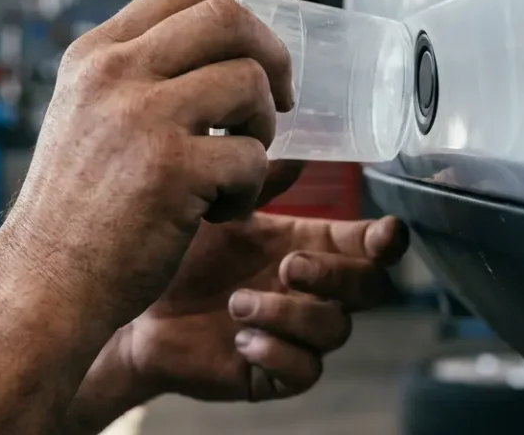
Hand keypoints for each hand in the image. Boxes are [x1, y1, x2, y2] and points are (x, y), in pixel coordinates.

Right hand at [0, 0, 295, 334]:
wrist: (44, 286)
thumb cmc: (75, 214)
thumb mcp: (86, 118)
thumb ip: (136, 79)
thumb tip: (221, 52)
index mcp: (94, 56)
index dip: (237, 17)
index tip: (248, 59)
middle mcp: (114, 74)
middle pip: (226, 18)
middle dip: (270, 57)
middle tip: (276, 102)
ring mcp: (141, 118)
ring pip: (249, 83)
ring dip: (262, 130)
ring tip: (234, 170)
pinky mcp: (170, 170)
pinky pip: (252, 156)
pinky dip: (249, 190)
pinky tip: (216, 212)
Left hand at [99, 161, 409, 402]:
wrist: (138, 311)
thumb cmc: (184, 258)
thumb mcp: (221, 214)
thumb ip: (260, 185)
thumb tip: (296, 151)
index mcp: (309, 247)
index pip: (368, 246)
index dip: (386, 240)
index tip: (384, 233)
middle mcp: (311, 291)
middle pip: (369, 287)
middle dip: (337, 274)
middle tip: (287, 265)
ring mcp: (297, 335)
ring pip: (334, 329)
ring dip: (290, 313)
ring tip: (236, 302)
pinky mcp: (275, 373)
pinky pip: (304, 371)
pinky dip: (277, 352)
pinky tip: (242, 339)